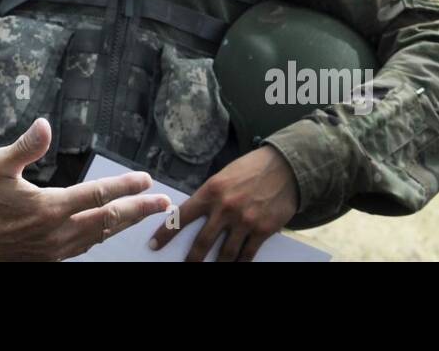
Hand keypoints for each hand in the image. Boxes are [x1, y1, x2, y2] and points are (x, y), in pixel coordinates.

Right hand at [0, 118, 171, 260]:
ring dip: (123, 225)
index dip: (125, 186)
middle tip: (163, 203)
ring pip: (98, 237)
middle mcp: (56, 233)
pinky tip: (105, 230)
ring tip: (141, 215)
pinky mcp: (44, 258)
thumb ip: (27, 146)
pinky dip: (100, 236)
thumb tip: (46, 125)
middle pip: (109, 221)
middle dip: (139, 210)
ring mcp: (52, 250)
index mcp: (49, 207)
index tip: (146, 180)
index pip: (98, 195)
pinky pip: (82, 248)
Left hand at [150, 145, 298, 261]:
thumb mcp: (223, 177)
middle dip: (191, 259)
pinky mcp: (262, 230)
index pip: (182, 216)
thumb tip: (194, 216)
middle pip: (202, 242)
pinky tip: (234, 266)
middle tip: (185, 267)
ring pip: (225, 253)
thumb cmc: (250, 170)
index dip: (166, 233)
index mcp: (211, 191)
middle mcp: (225, 208)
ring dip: (216, 266)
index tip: (154, 244)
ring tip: (208, 270)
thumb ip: (209, 197)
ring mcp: (244, 221)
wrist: (284, 168)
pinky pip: (246, 254)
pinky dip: (239, 263)